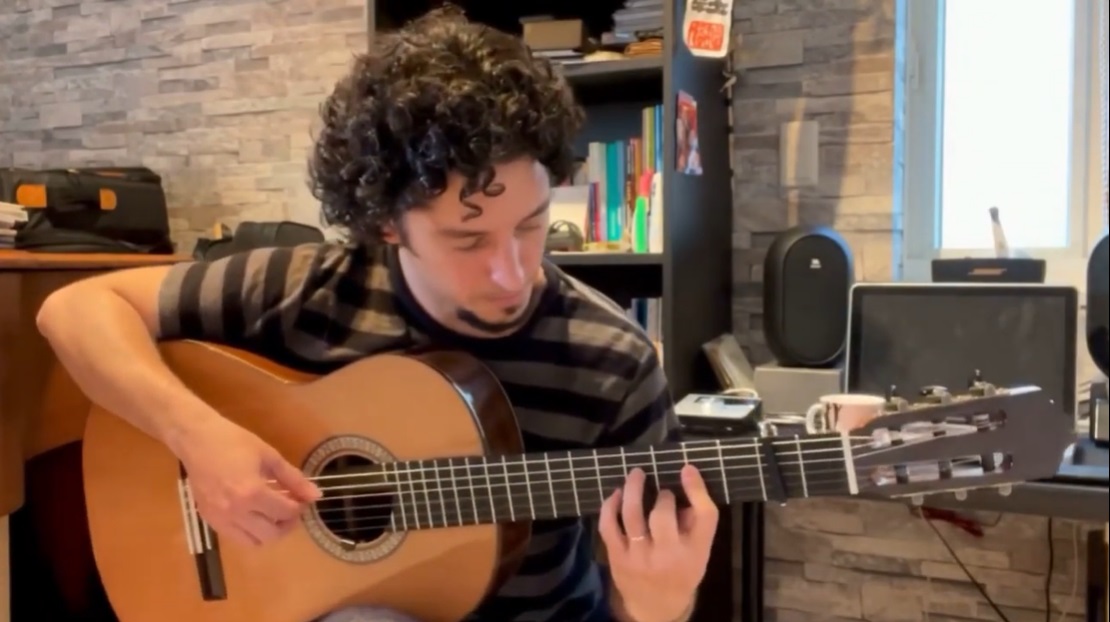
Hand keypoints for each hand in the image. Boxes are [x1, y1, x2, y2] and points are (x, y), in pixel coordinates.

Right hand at [174, 416, 319, 546]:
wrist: (196, 439)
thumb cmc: (234, 441)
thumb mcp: (269, 456)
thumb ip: (293, 478)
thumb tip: (315, 495)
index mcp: (252, 493)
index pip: (286, 512)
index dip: (300, 507)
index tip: (303, 499)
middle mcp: (235, 512)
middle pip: (271, 535)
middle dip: (287, 524)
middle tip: (291, 509)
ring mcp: (219, 519)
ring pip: (253, 543)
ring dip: (269, 532)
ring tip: (274, 514)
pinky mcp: (208, 520)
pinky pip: (235, 537)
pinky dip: (250, 532)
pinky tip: (254, 515)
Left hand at [598, 466, 718, 621]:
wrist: (656, 608)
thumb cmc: (682, 572)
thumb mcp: (700, 550)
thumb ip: (697, 518)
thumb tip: (685, 480)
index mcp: (695, 552)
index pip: (704, 516)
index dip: (696, 489)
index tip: (686, 468)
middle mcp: (668, 555)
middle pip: (663, 515)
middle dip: (662, 495)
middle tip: (662, 491)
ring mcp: (638, 557)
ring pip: (632, 516)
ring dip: (632, 489)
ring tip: (636, 474)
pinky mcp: (617, 557)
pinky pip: (608, 526)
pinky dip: (610, 506)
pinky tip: (616, 494)